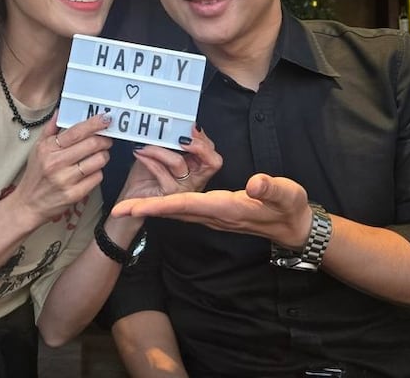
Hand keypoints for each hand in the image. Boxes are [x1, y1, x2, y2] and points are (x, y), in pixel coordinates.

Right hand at [7, 111, 112, 227]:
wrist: (28, 204)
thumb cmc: (36, 174)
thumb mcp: (38, 148)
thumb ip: (50, 129)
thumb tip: (61, 111)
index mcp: (48, 149)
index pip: (76, 132)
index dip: (94, 124)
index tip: (106, 118)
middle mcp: (56, 163)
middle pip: (92, 145)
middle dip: (105, 140)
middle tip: (106, 139)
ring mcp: (66, 180)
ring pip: (98, 161)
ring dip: (104, 156)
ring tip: (99, 155)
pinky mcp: (74, 194)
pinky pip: (97, 178)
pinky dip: (98, 172)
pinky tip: (91, 171)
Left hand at [112, 172, 312, 248]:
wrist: (292, 226)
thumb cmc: (289, 207)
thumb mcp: (286, 195)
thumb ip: (271, 189)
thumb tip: (255, 184)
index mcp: (224, 208)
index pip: (185, 205)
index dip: (158, 205)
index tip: (133, 208)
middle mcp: (212, 214)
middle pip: (172, 210)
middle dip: (144, 208)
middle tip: (117, 208)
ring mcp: (211, 215)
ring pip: (175, 210)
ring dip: (151, 204)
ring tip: (128, 201)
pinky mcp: (212, 212)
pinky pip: (183, 207)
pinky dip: (165, 202)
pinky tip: (156, 195)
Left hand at [117, 125, 221, 201]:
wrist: (132, 197)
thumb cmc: (146, 176)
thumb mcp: (161, 152)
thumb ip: (170, 140)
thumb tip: (170, 122)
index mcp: (197, 168)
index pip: (211, 152)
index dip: (203, 138)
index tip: (191, 125)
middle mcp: (195, 180)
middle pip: (212, 161)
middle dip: (197, 144)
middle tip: (179, 135)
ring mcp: (184, 189)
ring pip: (179, 162)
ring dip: (159, 149)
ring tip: (145, 145)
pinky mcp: (169, 194)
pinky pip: (160, 170)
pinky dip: (148, 158)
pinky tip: (139, 152)